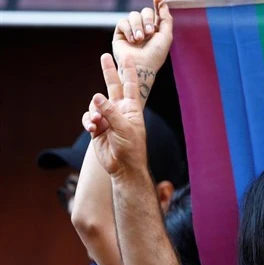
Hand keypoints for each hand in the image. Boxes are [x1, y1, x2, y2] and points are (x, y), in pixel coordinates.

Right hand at [82, 54, 147, 177]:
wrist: (123, 166)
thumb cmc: (131, 147)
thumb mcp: (124, 128)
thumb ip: (111, 111)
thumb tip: (96, 96)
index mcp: (131, 108)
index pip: (131, 86)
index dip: (129, 72)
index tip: (128, 58)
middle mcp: (120, 110)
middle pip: (113, 87)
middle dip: (109, 72)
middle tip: (105, 56)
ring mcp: (108, 118)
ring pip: (95, 105)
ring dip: (94, 113)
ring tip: (97, 123)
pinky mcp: (98, 128)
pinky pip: (89, 119)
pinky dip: (89, 122)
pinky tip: (93, 129)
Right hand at [112, 2, 172, 74]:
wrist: (141, 67)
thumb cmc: (155, 55)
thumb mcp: (166, 36)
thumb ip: (166, 19)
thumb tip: (163, 3)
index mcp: (155, 29)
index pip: (156, 13)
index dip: (157, 5)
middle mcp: (143, 28)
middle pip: (145, 11)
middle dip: (147, 20)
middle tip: (149, 33)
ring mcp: (132, 30)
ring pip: (133, 15)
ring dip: (138, 26)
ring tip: (139, 39)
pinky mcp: (120, 33)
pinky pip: (123, 22)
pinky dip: (129, 30)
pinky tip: (132, 41)